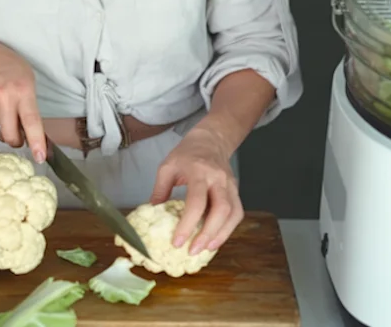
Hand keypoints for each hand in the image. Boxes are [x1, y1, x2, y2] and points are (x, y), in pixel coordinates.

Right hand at [0, 39, 45, 161]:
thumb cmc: (9, 68)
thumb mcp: (28, 80)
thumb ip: (29, 106)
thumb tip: (31, 134)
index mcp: (22, 90)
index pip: (31, 121)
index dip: (36, 141)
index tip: (40, 156)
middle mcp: (3, 97)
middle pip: (10, 135)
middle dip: (16, 140)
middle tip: (19, 136)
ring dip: (3, 127)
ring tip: (2, 107)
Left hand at [149, 128, 242, 255]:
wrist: (210, 139)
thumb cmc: (187, 153)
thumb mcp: (167, 166)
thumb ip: (160, 190)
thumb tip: (153, 215)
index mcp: (199, 171)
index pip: (196, 201)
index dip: (187, 224)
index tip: (176, 241)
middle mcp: (218, 179)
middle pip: (221, 210)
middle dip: (207, 234)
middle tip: (192, 250)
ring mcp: (230, 185)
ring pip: (233, 214)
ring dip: (220, 235)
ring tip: (205, 249)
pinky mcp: (236, 191)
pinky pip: (237, 213)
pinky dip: (228, 229)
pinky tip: (215, 239)